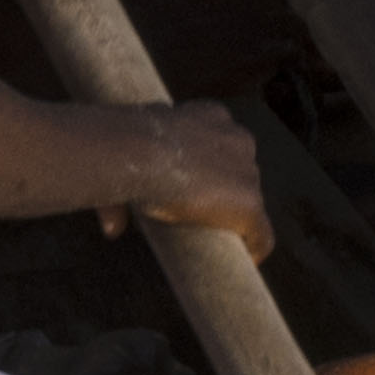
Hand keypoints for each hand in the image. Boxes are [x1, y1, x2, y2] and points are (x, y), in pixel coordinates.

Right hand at [129, 105, 268, 260]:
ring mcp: (247, 172)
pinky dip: (256, 245)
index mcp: (212, 116)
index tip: (194, 183)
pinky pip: (262, 232)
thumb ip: (118, 194)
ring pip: (249, 198)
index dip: (209, 164)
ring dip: (235, 214)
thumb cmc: (126, 144)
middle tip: (199, 211)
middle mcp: (237, 138)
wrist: (140, 152)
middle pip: (239, 169)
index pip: (220, 141)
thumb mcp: (124, 155)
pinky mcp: (251, 204)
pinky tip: (248, 257)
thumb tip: (112, 229)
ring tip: (216, 235)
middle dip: (224, 188)